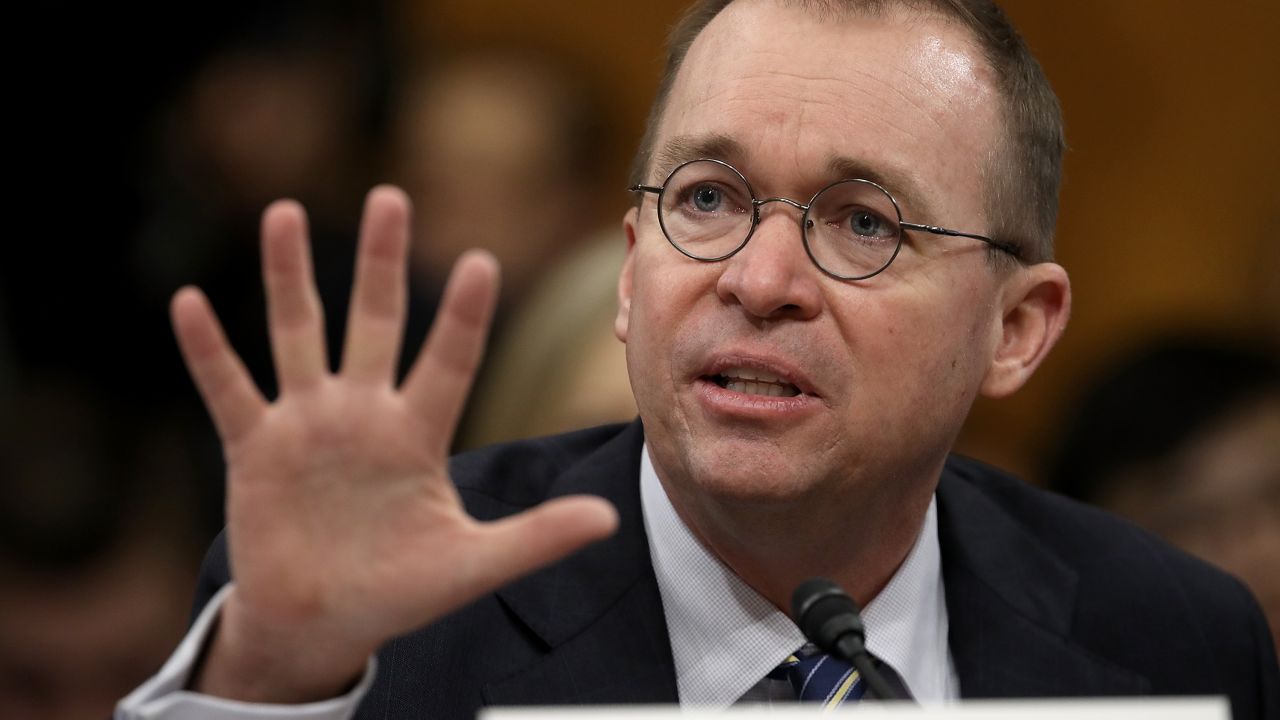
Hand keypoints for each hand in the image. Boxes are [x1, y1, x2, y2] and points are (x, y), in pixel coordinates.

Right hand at [170, 186, 617, 701]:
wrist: (321, 625)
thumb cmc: (399, 592)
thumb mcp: (470, 565)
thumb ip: (535, 538)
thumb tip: (609, 521)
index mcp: (417, 434)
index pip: (448, 361)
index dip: (462, 316)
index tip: (482, 261)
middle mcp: (363, 414)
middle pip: (375, 322)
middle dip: (382, 263)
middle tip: (391, 197)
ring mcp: (306, 425)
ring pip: (297, 334)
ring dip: (289, 276)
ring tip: (285, 212)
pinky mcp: (254, 448)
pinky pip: (228, 390)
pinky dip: (208, 350)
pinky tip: (189, 302)